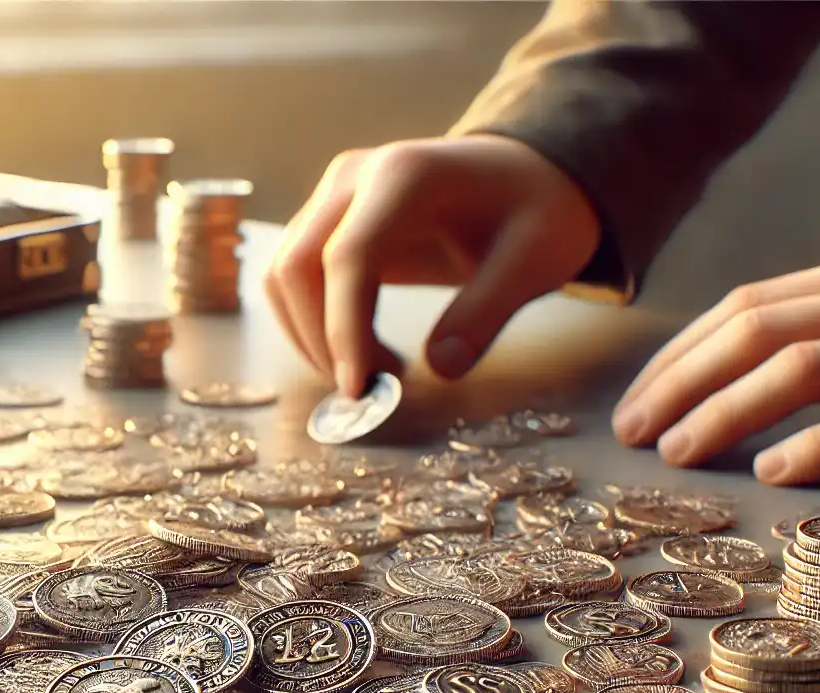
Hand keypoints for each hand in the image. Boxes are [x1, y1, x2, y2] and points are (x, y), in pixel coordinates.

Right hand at [262, 134, 600, 396]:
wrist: (525, 175)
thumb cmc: (536, 211)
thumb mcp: (536, 260)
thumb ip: (488, 311)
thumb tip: (441, 369)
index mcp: (406, 173)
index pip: (350, 255)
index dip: (344, 326)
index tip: (358, 388)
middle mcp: (355, 177)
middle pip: (298, 264)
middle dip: (321, 339)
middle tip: (370, 391)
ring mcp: (334, 197)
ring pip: (283, 274)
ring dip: (311, 337)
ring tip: (374, 374)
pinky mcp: (328, 223)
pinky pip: (295, 278)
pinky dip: (313, 325)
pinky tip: (362, 353)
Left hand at [612, 245, 819, 484]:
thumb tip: (735, 370)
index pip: (747, 304)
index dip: (680, 355)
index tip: (636, 401)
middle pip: (754, 331)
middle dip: (679, 384)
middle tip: (633, 434)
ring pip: (799, 370)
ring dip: (724, 413)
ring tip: (679, 454)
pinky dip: (816, 448)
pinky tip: (772, 476)